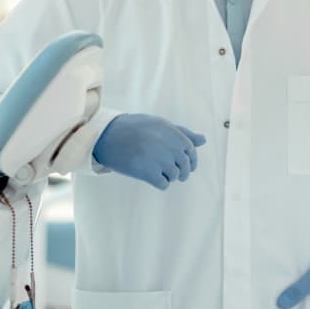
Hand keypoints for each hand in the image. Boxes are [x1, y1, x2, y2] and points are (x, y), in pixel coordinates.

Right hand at [91, 113, 205, 189]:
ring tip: (157, 171)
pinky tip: (151, 177)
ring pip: (175, 175)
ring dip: (169, 176)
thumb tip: (203, 140)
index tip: (187, 165)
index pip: (191, 150)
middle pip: (185, 165)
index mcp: (170, 131)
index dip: (191, 160)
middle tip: (173, 173)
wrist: (106, 136)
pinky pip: (164, 184)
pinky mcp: (147, 172)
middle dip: (182, 171)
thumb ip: (182, 133)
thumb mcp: (158, 124)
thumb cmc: (134, 128)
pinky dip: (160, 183)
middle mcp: (167, 144)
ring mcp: (158, 158)